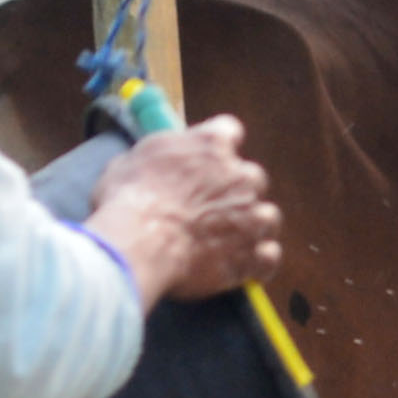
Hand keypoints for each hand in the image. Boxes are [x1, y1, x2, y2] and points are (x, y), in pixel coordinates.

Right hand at [85, 116, 281, 304]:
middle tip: (210, 208)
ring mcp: (252, 216)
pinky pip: (269, 256)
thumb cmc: (127, 199)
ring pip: (267, 217)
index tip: (208, 159)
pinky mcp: (252, 253)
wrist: (139, 243)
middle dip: (235, 192)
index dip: (218, 147)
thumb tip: (156, 161)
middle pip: (252, 178)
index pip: (229, 131)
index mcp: (212, 145)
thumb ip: (158, 157)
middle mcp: (241, 175)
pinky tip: (242, 266)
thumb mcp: (131, 160)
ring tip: (228, 240)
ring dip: (251, 226)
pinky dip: (258, 261)